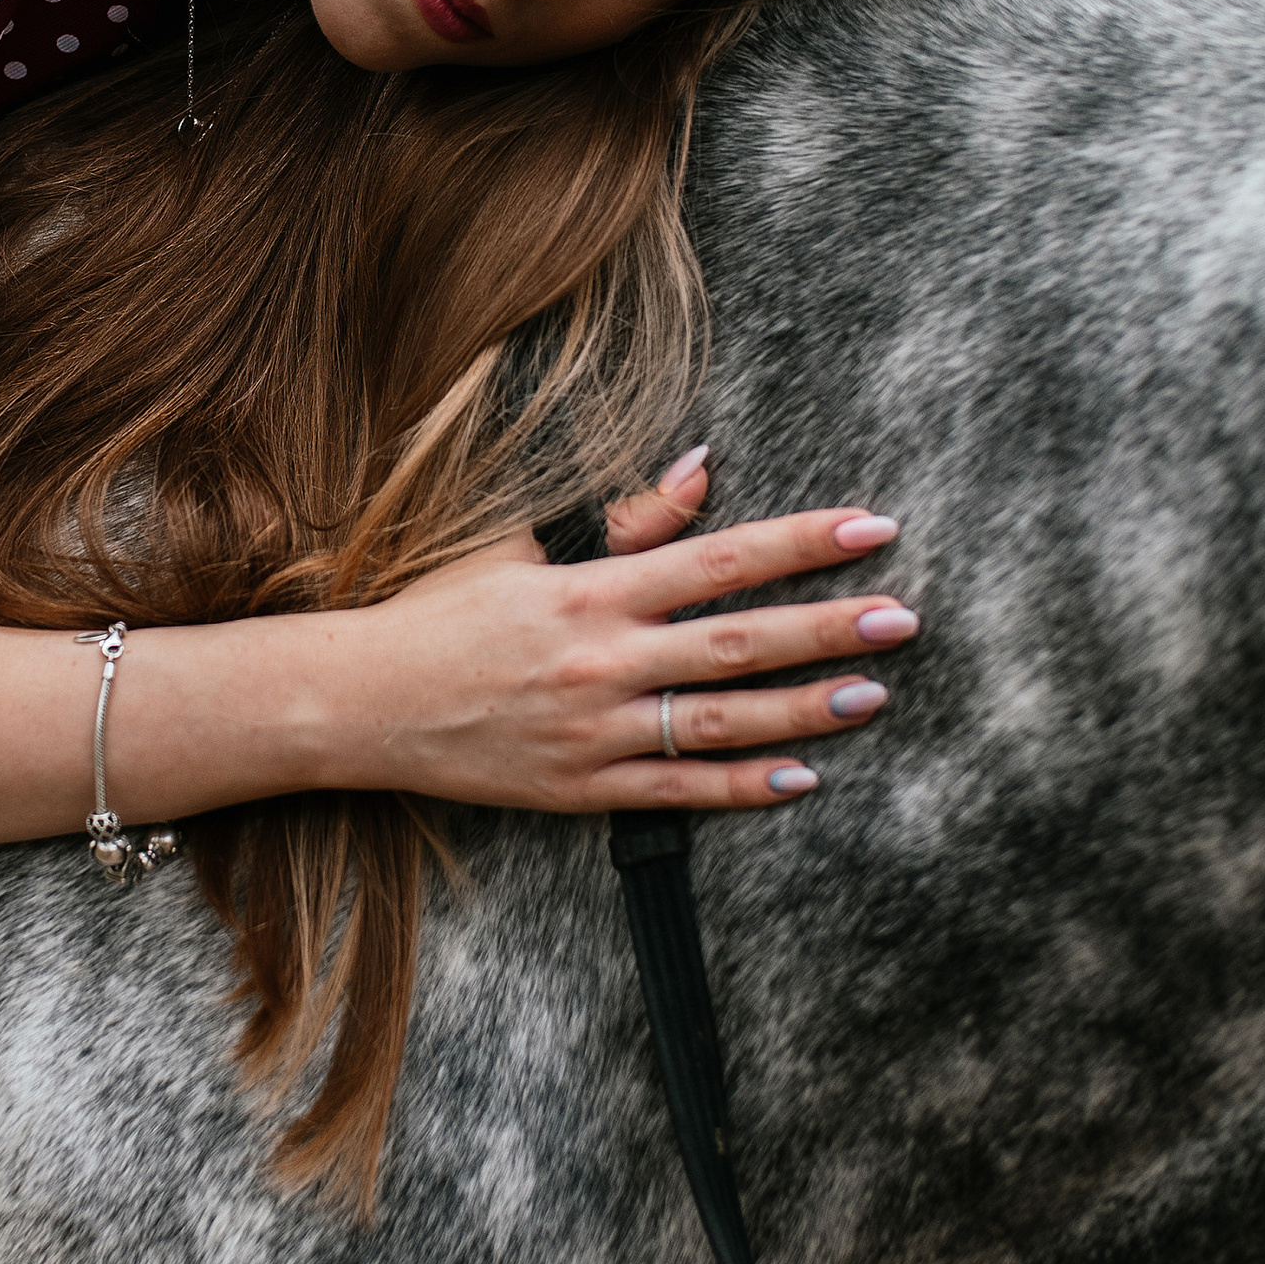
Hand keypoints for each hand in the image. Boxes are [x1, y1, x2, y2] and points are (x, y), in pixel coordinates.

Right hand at [330, 447, 916, 814]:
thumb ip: (625, 518)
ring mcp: (593, 732)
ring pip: (719, 722)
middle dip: (826, 628)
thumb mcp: (525, 547)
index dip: (801, 542)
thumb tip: (706, 469)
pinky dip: (741, 788)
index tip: (872, 528)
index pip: (718, 558)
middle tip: (904, 617)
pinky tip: (802, 778)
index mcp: (590, 590)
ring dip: (804, 710)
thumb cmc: (441, 610)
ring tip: (874, 695)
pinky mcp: (580, 789)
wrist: (360, 702)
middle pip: (736, 641)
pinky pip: (676, 793)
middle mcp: (600, 660)